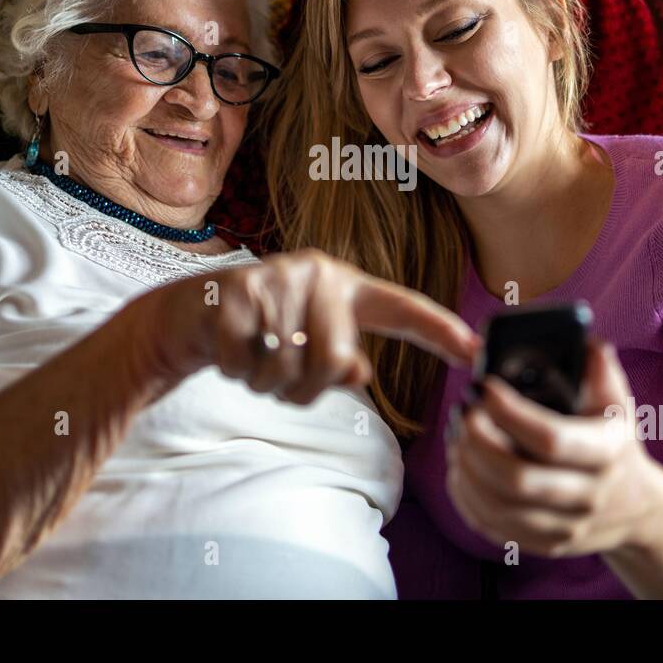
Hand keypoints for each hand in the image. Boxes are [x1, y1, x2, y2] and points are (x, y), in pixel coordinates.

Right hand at [142, 249, 480, 404]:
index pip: (401, 308)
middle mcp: (316, 273)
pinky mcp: (235, 294)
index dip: (439, 331)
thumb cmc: (262, 334)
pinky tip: (228, 349)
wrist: (189, 315)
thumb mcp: (308, 348)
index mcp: (345, 285)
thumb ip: (341, 362)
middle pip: (335, 362)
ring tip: (255, 356)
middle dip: (305, 389)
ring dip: (266, 383)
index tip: (473, 352)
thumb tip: (358, 372)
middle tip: (282, 378)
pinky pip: (247, 365)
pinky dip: (236, 372)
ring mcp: (275, 279)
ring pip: (288, 370)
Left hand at [446, 337, 662, 558]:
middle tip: (462, 415)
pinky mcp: (545, 545)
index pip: (549, 438)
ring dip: (466, 470)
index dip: (509, 412)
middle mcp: (590, 493)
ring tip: (456, 440)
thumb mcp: (617, 403)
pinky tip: (461, 470)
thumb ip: (598, 369)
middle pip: (517, 478)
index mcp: (607, 451)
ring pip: (499, 507)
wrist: (635, 506)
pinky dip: (467, 498)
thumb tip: (582, 339)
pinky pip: (494, 527)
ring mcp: (568, 526)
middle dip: (477, 444)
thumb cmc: (614, 442)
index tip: (484, 387)